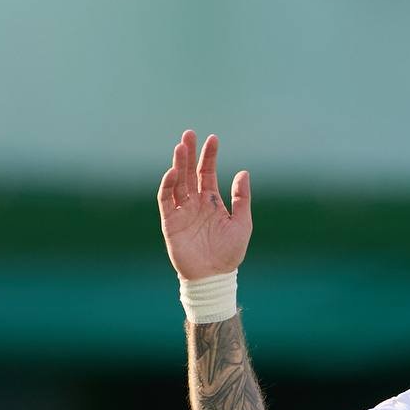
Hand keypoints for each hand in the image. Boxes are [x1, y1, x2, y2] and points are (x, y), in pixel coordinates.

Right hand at [157, 130, 251, 279]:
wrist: (214, 276)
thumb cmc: (230, 252)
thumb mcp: (242, 223)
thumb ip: (242, 198)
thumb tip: (244, 172)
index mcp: (212, 201)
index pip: (207, 173)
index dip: (209, 156)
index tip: (213, 139)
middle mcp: (195, 203)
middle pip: (189, 173)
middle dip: (189, 153)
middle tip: (189, 134)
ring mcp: (182, 211)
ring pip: (177, 182)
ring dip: (177, 164)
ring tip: (180, 146)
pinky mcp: (170, 222)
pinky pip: (166, 200)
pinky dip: (167, 185)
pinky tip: (173, 172)